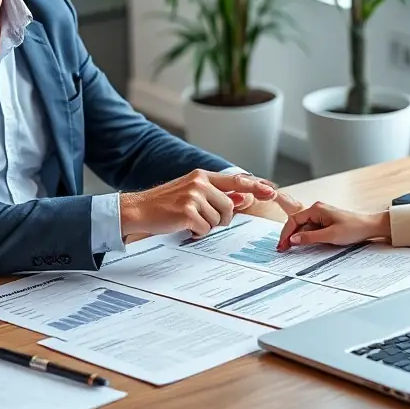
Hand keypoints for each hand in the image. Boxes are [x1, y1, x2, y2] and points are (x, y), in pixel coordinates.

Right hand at [120, 170, 278, 237]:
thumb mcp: (191, 193)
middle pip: (229, 207)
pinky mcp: (187, 211)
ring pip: (218, 220)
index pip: (235, 180)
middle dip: (220, 218)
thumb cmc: (165, 203)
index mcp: (202, 176)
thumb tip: (241, 199)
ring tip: (188, 220)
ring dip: (206, 226)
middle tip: (201, 219)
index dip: (255, 186)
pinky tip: (183, 226)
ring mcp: (193, 196)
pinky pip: (205, 229)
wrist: (138, 209)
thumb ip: (216, 194)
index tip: (271, 190)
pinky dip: (196, 232)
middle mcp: (199, 183)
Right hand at [276, 201, 390, 250]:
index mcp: (316, 209)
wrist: (370, 226)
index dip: (286, 233)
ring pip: (303, 226)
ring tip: (290, 249)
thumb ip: (309, 237)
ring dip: (297, 237)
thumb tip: (293, 240)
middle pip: (296, 222)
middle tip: (283, 249)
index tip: (282, 245)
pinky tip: (303, 244)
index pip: (294, 220)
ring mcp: (321, 215)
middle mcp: (317, 210)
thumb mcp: (330, 235)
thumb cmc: (354, 228)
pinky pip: (311, 228)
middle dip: (289, 235)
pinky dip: (305, 236)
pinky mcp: (325, 221)